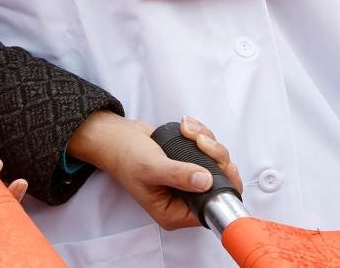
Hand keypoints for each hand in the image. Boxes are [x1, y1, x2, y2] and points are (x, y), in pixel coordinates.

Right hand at [67, 111, 242, 229]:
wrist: (116, 136)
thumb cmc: (127, 157)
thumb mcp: (152, 168)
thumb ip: (179, 176)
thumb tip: (206, 181)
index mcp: (175, 213)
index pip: (212, 208)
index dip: (224, 186)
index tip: (222, 164)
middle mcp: (184, 200)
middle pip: (219, 182)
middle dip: (215, 156)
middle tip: (200, 141)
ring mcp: (187, 180)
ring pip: (216, 162)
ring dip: (207, 140)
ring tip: (187, 129)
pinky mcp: (188, 162)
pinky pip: (208, 149)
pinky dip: (201, 134)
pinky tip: (186, 126)